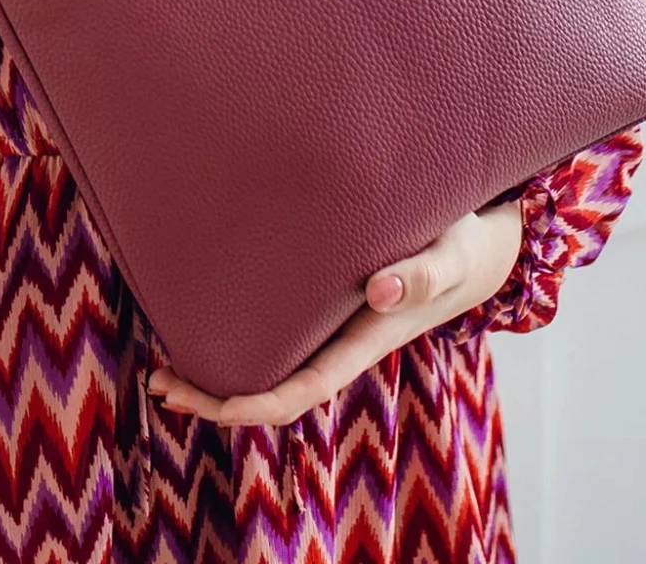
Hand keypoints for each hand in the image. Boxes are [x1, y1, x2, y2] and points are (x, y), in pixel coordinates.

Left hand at [145, 198, 523, 429]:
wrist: (488, 241)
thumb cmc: (467, 246)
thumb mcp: (453, 255)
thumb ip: (422, 273)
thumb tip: (377, 292)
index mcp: (368, 339)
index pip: (305, 389)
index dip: (257, 403)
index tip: (213, 403)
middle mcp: (344, 339)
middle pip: (274, 386)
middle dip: (215, 395)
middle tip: (157, 381)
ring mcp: (334, 322)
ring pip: (270, 361)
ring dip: (218, 368)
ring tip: (161, 359)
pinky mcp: (329, 297)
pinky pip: (277, 330)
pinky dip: (237, 331)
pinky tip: (204, 312)